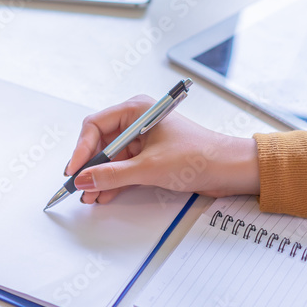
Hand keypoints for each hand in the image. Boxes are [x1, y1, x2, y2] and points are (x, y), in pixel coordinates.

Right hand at [65, 95, 260, 203]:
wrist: (232, 170)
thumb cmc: (200, 156)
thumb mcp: (149, 168)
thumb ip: (112, 175)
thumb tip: (83, 179)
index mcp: (137, 110)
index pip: (95, 125)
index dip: (82, 149)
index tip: (74, 170)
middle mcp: (137, 121)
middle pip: (101, 142)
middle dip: (89, 166)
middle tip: (78, 186)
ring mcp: (143, 140)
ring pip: (111, 158)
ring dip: (100, 177)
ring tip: (89, 196)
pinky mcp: (150, 156)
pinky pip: (124, 167)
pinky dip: (114, 181)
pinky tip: (104, 194)